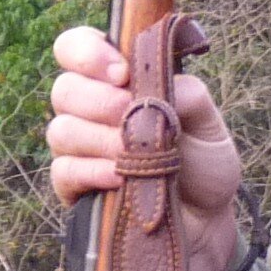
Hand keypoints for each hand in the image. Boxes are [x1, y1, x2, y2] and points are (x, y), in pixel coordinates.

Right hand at [46, 26, 249, 270]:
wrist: (205, 222)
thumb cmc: (204, 165)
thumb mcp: (210, 125)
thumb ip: (190, 95)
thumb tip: (162, 83)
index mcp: (116, 80)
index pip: (76, 47)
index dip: (88, 52)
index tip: (122, 72)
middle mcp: (90, 109)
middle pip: (64, 88)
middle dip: (98, 100)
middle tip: (129, 113)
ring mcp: (79, 148)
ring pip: (61, 129)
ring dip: (100, 139)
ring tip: (133, 153)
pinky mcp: (73, 186)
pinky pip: (64, 170)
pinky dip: (93, 171)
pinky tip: (120, 177)